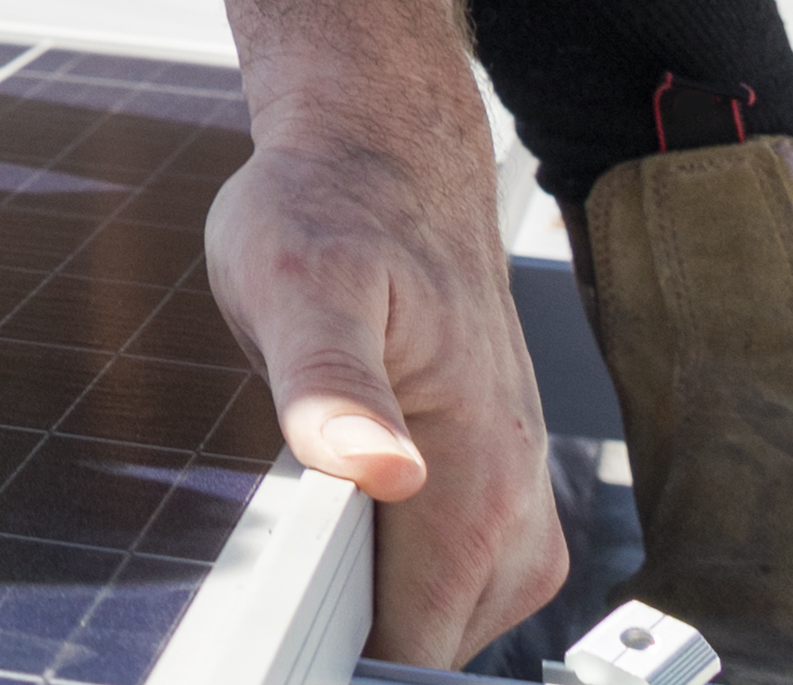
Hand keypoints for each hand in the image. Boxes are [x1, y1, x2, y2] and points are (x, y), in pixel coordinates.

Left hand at [209, 123, 565, 662]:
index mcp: (476, 483)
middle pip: (430, 646)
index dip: (335, 651)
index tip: (276, 614)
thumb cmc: (334, 211)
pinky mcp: (501, 491)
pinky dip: (393, 565)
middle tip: (281, 543)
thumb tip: (379, 469)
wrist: (387, 157)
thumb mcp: (298, 282)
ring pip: (443, 619)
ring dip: (370, 593)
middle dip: (351, 627)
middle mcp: (516, 509)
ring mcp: (516, 504)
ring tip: (308, 515)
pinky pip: (451, 577)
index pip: (415, 650)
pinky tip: (343, 507)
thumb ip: (330, 387)